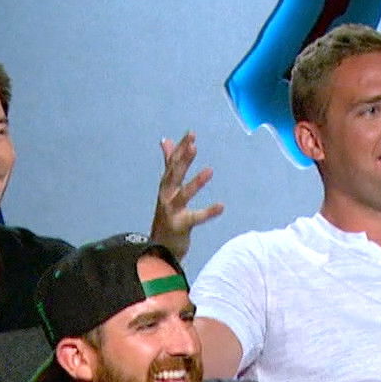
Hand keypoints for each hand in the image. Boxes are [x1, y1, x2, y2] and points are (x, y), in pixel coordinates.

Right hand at [148, 132, 223, 257]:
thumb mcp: (168, 188)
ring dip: (195, 183)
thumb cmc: (167, 215)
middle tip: (193, 145)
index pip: (173, 163)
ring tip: (210, 170)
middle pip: (174, 175)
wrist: (159, 247)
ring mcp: (171, 211)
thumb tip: (165, 140)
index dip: (181, 149)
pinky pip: (195, 218)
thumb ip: (169, 164)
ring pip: (183, 195)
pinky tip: (221, 206)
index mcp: (166, 186)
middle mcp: (166, 196)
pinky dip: (208, 212)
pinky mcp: (179, 226)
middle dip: (183, 160)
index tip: (191, 134)